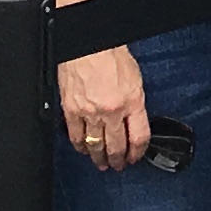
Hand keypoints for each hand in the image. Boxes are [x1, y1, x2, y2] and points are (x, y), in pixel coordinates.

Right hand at [60, 45, 148, 172]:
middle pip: (116, 147)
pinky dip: (79, 146)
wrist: (90, 44)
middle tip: (118, 166)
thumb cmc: (112, 55)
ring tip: (102, 164)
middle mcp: (112, 110)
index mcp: (132, 102)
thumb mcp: (135, 80)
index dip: (138, 153)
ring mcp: (90, 112)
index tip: (136, 157)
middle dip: (118, 160)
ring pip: (95, 146)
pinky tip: (83, 150)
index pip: (139, 138)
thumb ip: (134, 103)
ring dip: (99, 158)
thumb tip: (133, 122)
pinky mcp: (71, 110)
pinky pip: (75, 136)